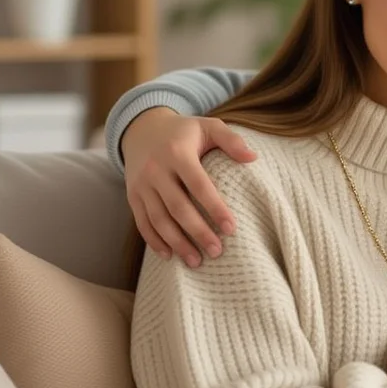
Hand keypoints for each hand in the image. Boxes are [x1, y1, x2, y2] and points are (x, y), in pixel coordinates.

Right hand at [122, 108, 256, 265]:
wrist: (142, 129)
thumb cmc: (184, 132)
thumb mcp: (208, 126)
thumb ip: (231, 140)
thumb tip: (254, 157)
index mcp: (177, 153)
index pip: (199, 185)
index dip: (214, 207)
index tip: (231, 229)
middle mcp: (156, 170)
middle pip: (178, 207)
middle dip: (197, 232)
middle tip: (217, 252)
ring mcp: (141, 184)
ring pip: (158, 219)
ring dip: (177, 242)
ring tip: (196, 262)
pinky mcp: (132, 195)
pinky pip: (141, 222)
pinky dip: (154, 241)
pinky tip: (169, 256)